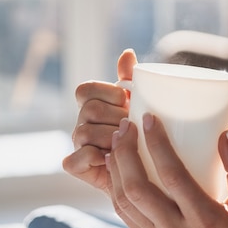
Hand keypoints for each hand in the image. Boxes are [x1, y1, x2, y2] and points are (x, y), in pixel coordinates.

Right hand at [62, 49, 136, 193]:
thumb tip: (128, 53)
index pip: (86, 89)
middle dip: (116, 117)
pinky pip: (76, 159)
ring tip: (129, 145)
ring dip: (111, 138)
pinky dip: (95, 158)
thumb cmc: (146, 135)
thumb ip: (131, 79)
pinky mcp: (76, 166)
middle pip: (89, 109)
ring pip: (84, 132)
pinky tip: (113, 159)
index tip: (128, 101)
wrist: (150, 173)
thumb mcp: (142, 104)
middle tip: (134, 127)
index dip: (108, 93)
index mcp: (93, 104)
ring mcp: (77, 144)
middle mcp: (81, 122)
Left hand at [106, 114, 227, 227]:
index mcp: (205, 219)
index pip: (173, 175)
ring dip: (115, 167)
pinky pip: (123, 213)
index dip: (157, 144)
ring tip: (116, 141)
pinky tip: (115, 167)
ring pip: (124, 200)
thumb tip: (225, 135)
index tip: (149, 119)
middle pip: (138, 187)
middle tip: (125, 125)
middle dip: (125, 151)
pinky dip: (114, 186)